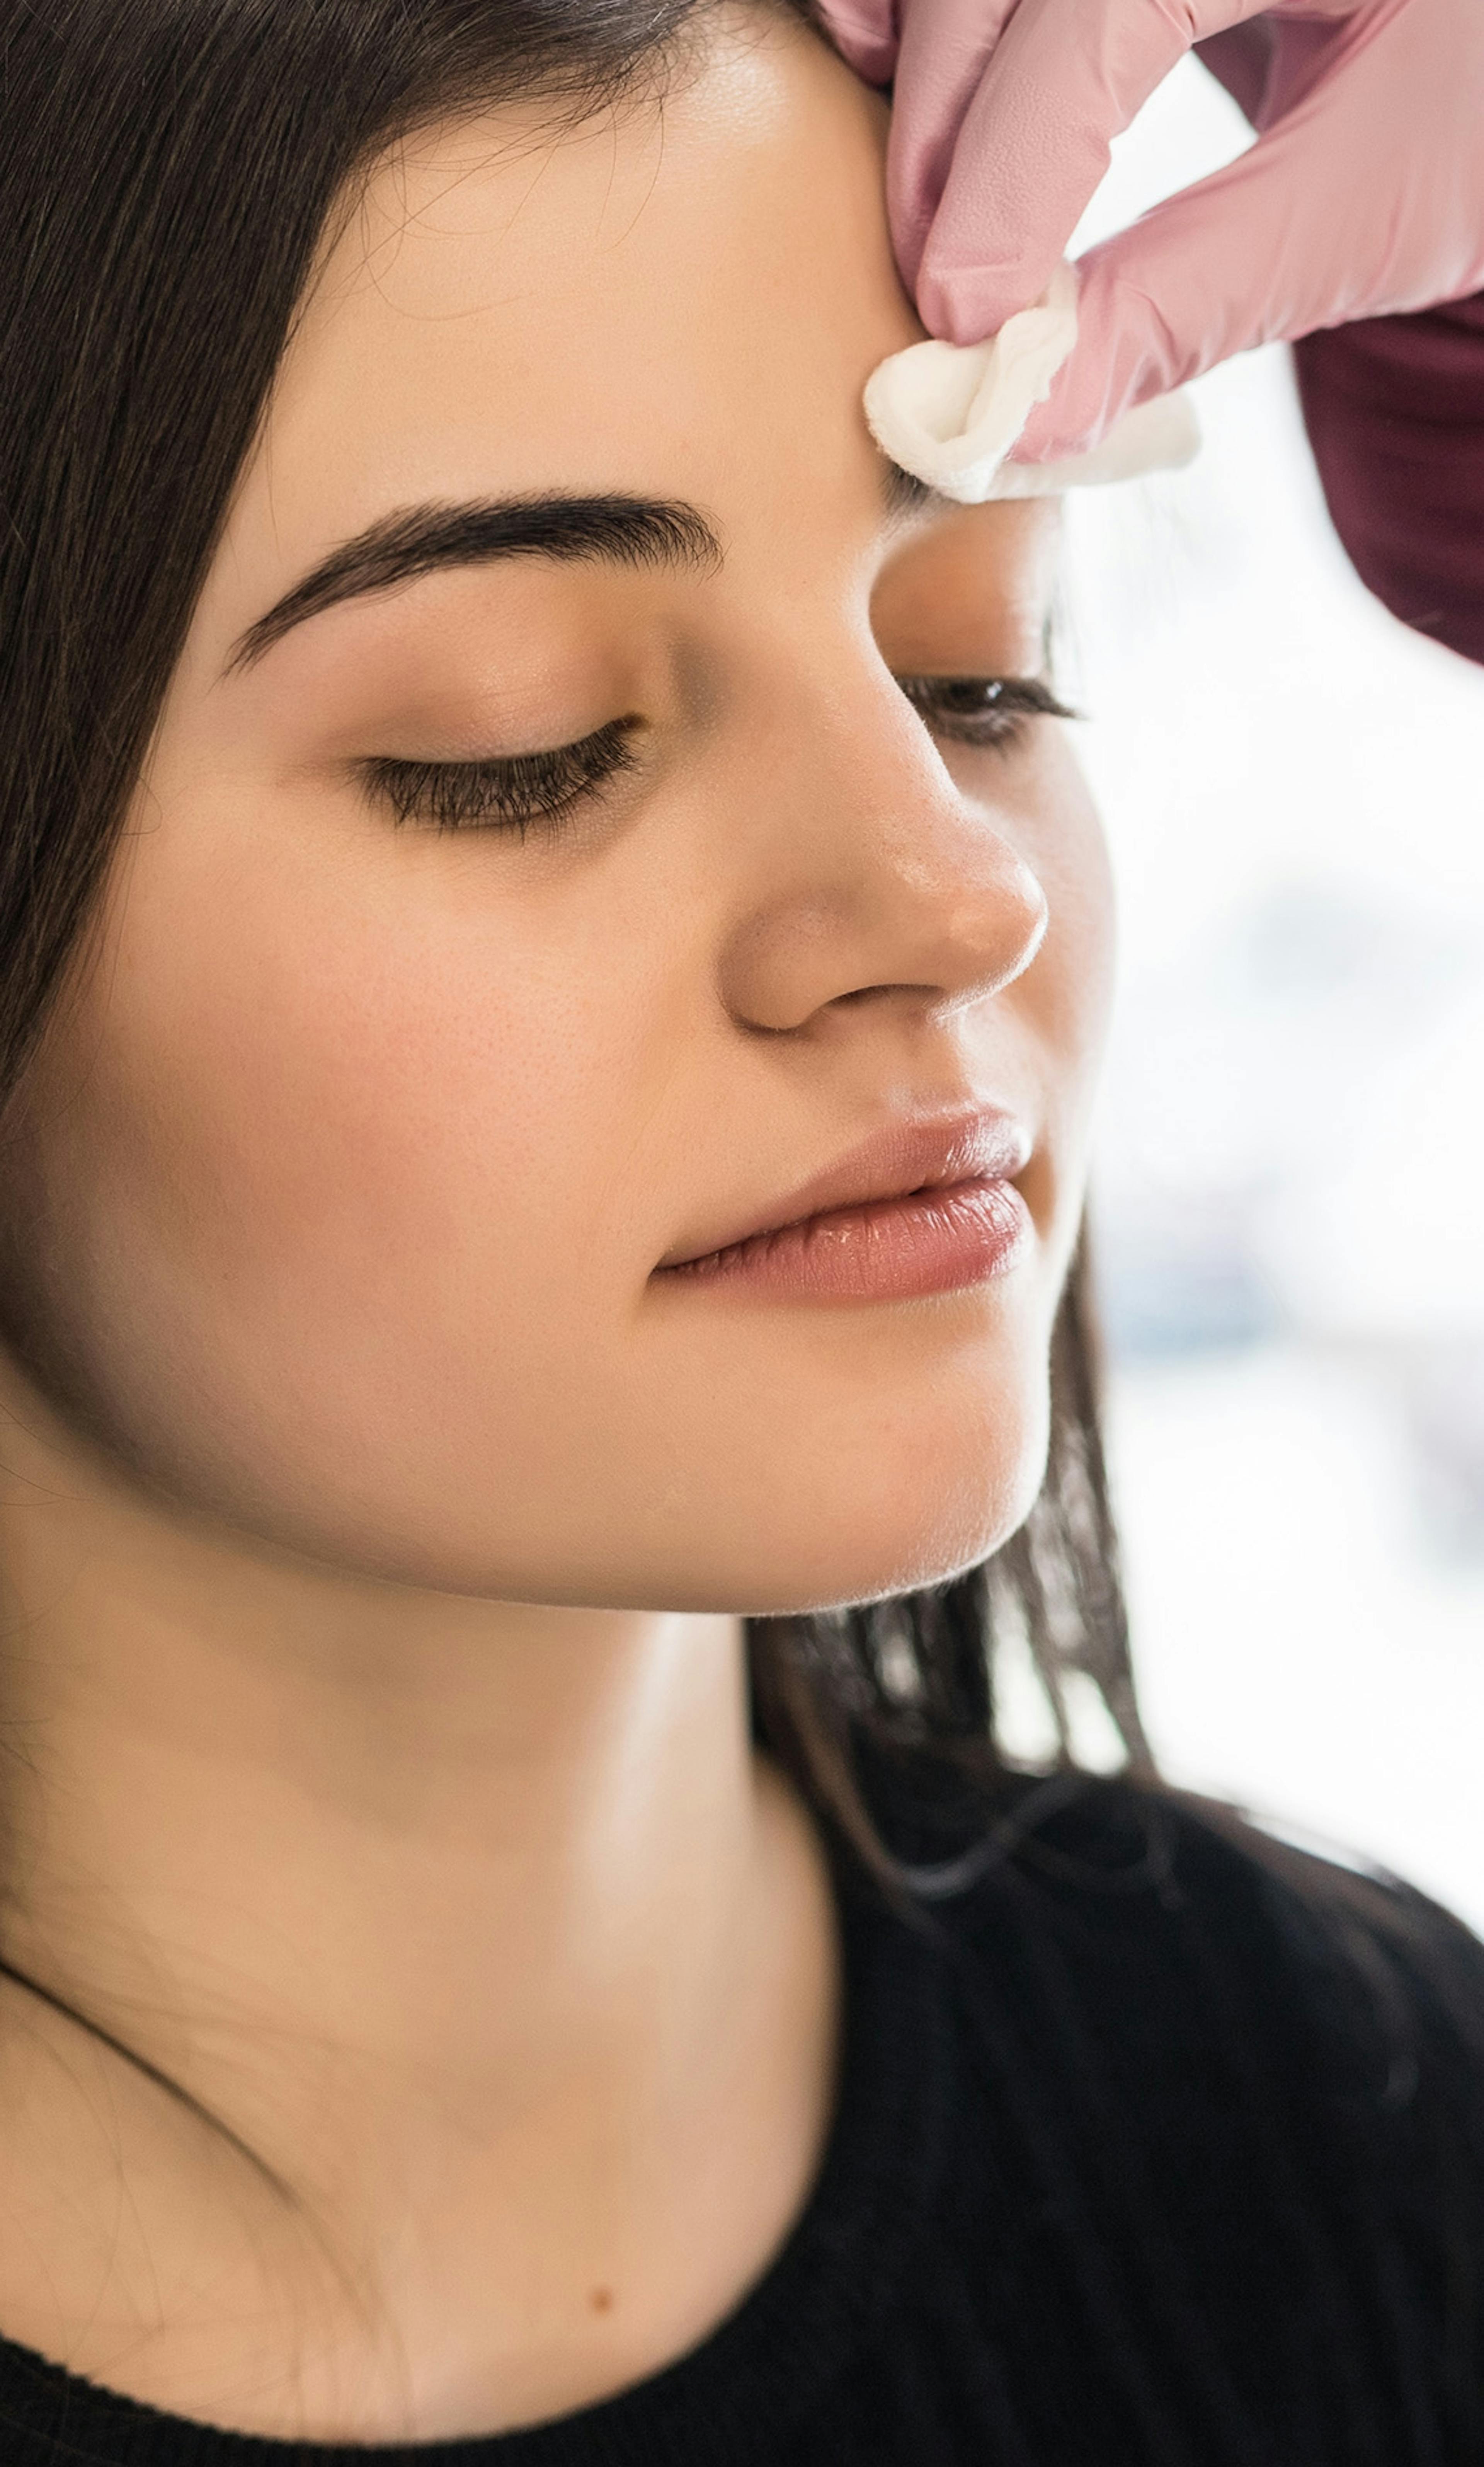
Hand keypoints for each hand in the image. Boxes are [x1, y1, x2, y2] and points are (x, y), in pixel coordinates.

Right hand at [819, 0, 1483, 462]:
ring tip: (926, 205)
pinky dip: (921, 17)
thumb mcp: (1372, 208)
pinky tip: (922, 95)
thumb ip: (1195, 298)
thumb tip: (1029, 414)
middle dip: (946, 129)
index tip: (968, 319)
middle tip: (943, 299)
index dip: (1015, 166)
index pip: (1103, 5)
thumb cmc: (1475, 120)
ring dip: (913, 60)